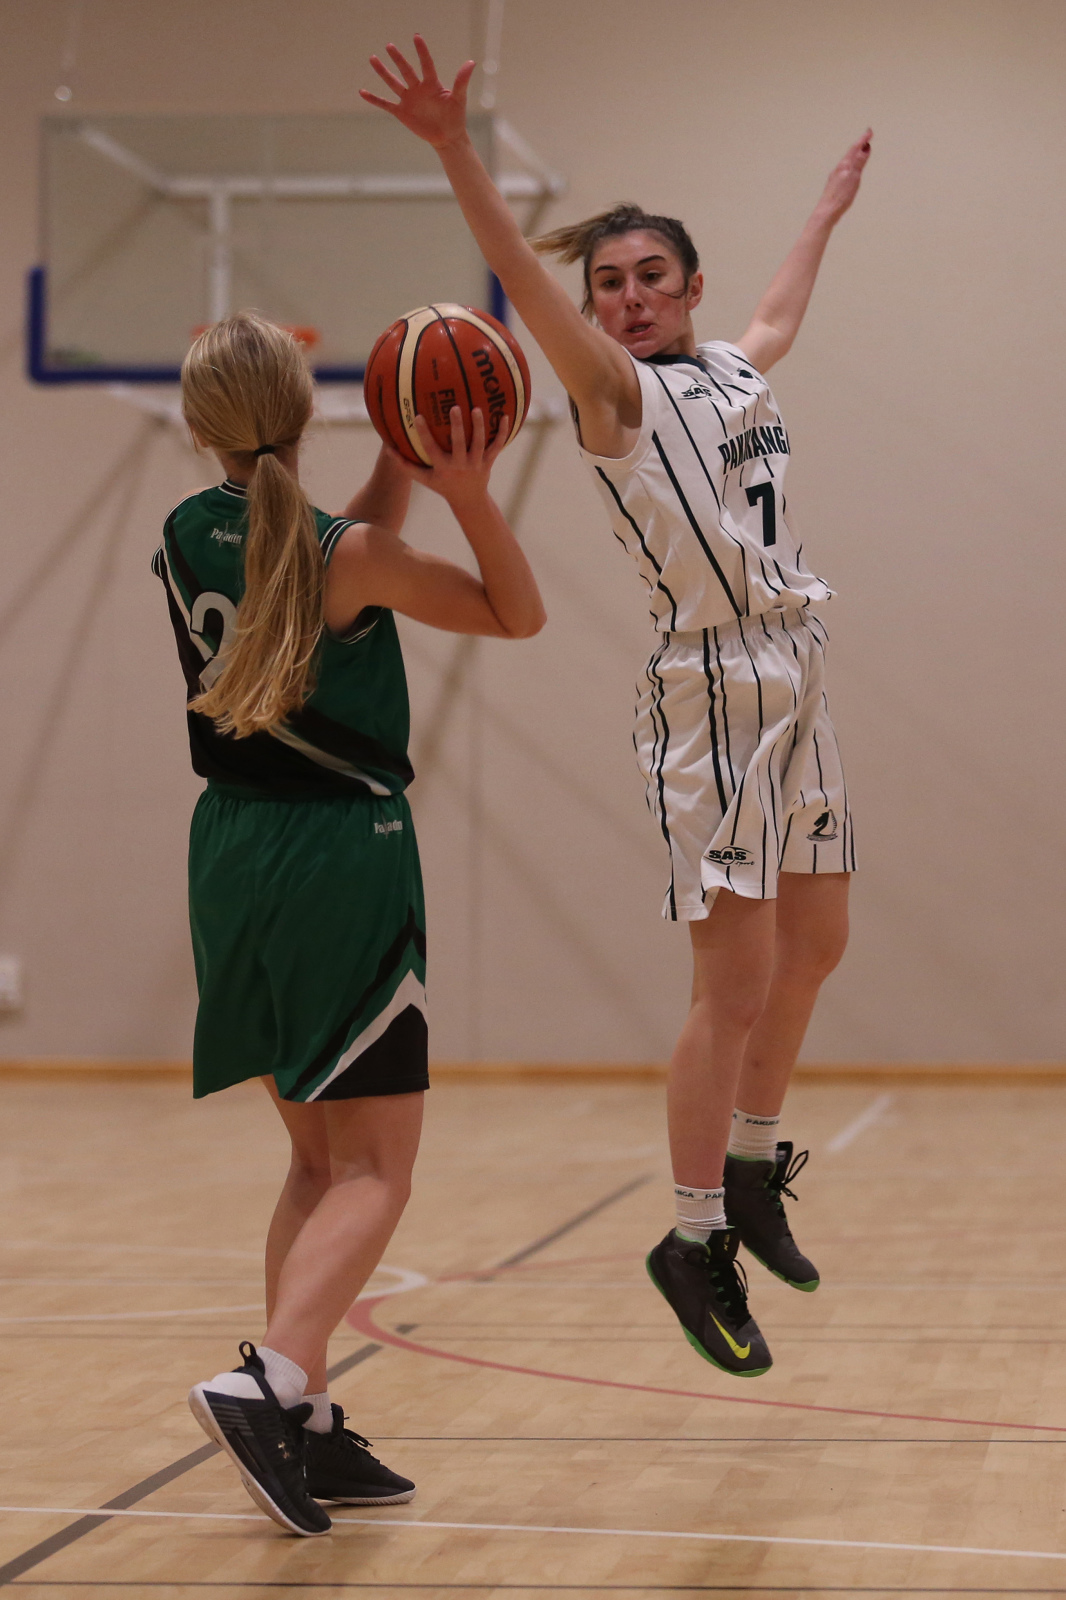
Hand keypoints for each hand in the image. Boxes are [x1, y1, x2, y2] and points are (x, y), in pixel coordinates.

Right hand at [360, 35, 474, 149]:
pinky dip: (374, 99)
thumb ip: (461, 81)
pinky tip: (362, 92)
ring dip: (383, 72)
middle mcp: (418, 88)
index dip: (422, 51)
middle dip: (398, 59)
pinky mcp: (402, 112)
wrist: (447, 137)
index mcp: (432, 84)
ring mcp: (409, 100)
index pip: (426, 64)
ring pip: (393, 83)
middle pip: (406, 71)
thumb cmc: (455, 117)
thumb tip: (471, 63)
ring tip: (373, 59)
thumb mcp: (459, 98)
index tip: (416, 37)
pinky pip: (385, 104)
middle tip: (389, 46)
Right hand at [387, 407, 510, 504]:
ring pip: (479, 443)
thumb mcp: (424, 479)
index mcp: (443, 468)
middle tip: (454, 407)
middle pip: (459, 444)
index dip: (424, 433)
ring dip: (479, 426)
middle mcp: (460, 465)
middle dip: (457, 426)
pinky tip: (505, 416)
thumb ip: (406, 465)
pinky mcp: (488, 462)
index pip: (431, 449)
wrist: (469, 501)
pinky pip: (497, 446)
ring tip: (477, 409)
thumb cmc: (443, 486)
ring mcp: (476, 464)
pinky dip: (502, 433)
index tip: (418, 416)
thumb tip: (388, 449)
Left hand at [815, 129, 872, 224]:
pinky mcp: (834, 185)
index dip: (862, 139)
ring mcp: (835, 177)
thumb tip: (865, 147)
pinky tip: (849, 169)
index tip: (869, 131)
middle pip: (850, 153)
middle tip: (866, 137)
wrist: (826, 212)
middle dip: (859, 144)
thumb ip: (859, 162)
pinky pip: (844, 169)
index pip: (854, 148)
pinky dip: (850, 164)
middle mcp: (838, 169)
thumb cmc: (841, 197)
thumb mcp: (853, 178)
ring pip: (846, 161)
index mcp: (844, 165)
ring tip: (860, 150)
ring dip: (854, 154)